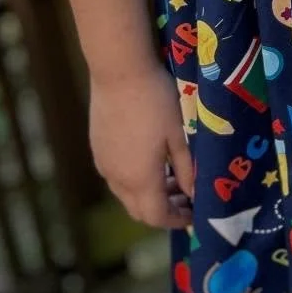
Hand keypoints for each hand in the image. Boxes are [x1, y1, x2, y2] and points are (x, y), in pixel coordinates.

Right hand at [90, 63, 193, 230]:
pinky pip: (116, 177)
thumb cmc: (157, 101)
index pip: (156, 217)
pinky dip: (135, 179)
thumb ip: (187, 169)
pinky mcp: (97, 149)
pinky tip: (150, 158)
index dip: (176, 220)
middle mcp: (117, 179)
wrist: (120, 72)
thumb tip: (194, 194)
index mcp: (140, 179)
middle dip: (163, 209)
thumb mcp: (179, 135)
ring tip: (172, 175)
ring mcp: (103, 164)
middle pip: (139, 210)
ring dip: (148, 194)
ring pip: (125, 194)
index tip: (194, 214)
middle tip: (185, 195)